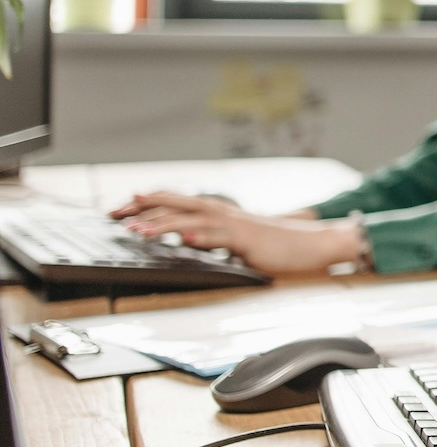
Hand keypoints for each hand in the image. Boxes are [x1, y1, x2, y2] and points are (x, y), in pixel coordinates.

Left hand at [111, 192, 358, 277]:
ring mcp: (234, 226)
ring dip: (163, 224)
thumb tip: (184, 240)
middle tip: (114, 214)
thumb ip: (212, 237)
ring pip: (192, 220)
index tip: (119, 211)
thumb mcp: (237, 239)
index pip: (175, 202)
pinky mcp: (247, 240)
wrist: (312, 243)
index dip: (146, 204)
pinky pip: (220, 238)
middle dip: (143, 208)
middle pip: (176, 204)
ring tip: (137, 231)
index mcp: (218, 212)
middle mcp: (222, 213)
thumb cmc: (276, 244)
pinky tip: (183, 239)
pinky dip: (200, 237)